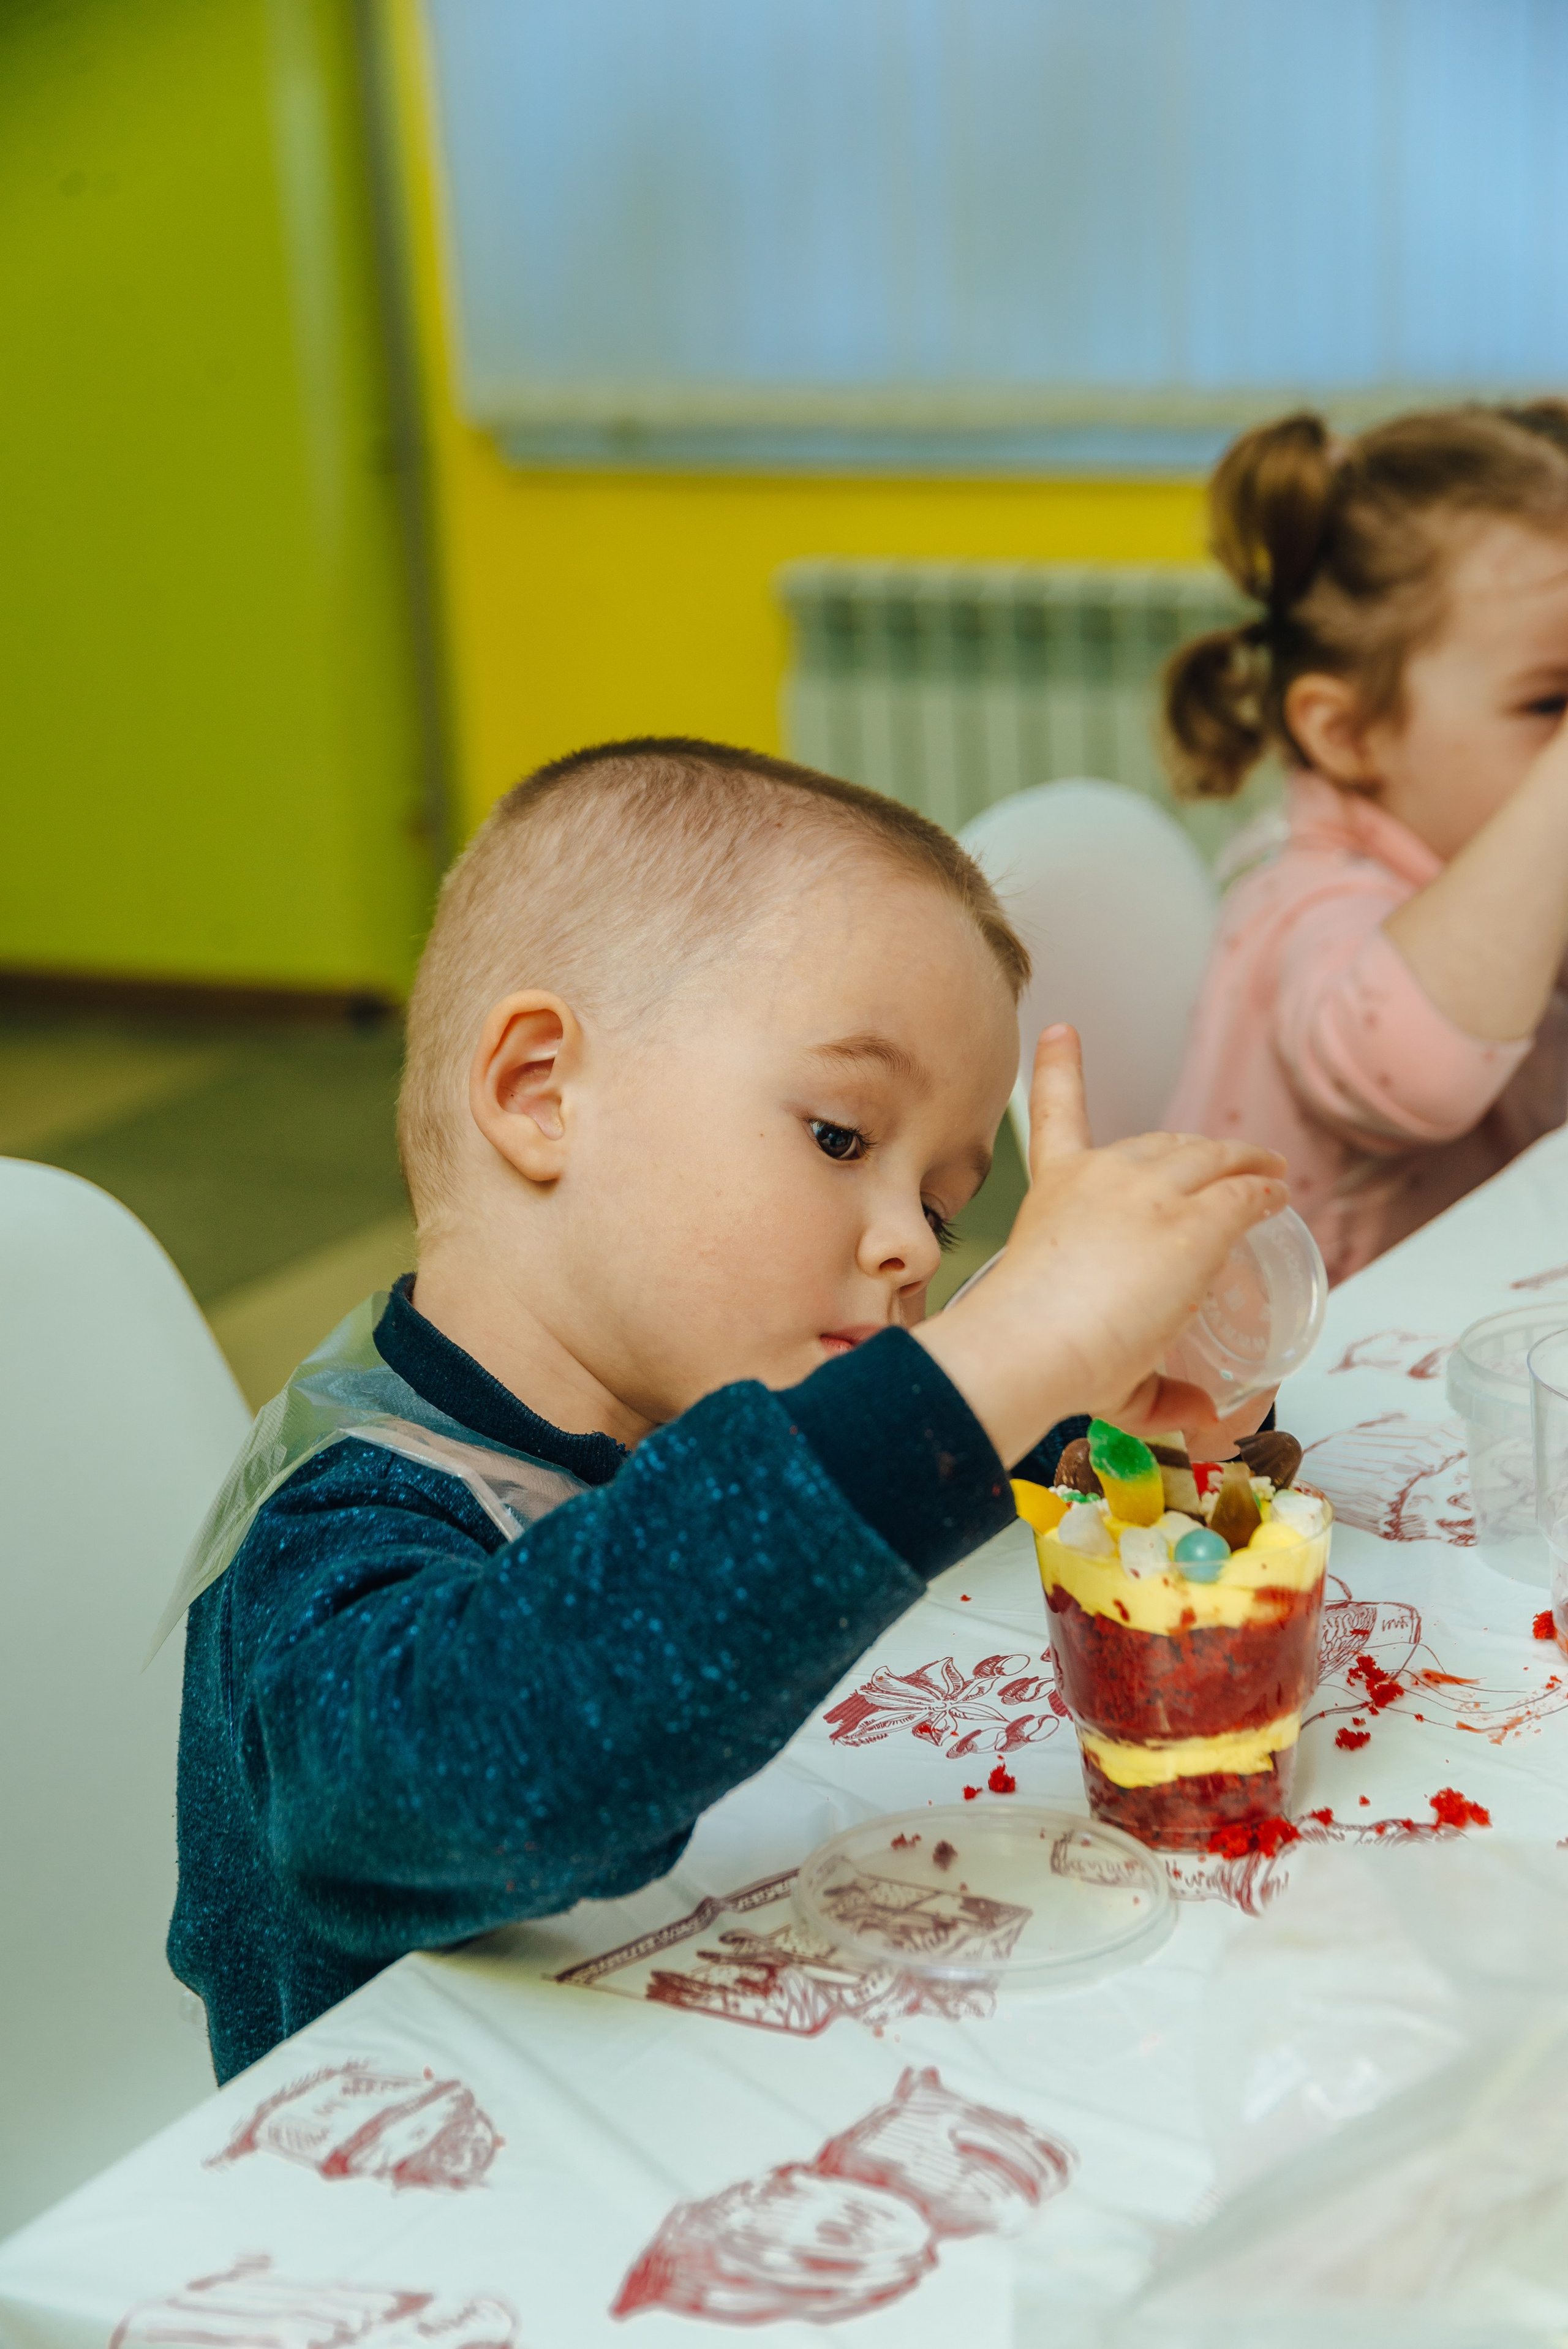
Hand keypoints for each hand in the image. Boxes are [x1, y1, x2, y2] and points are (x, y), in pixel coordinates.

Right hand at [914, 1026, 1287, 1467]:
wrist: (1030, 1348)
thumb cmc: (1041, 1357)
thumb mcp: (1085, 1347)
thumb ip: (1153, 1387)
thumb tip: (1203, 1416)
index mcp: (1056, 1188)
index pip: (1057, 1111)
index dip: (1060, 1066)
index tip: (1063, 1030)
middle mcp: (1103, 1173)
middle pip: (1163, 1142)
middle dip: (1197, 1153)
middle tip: (1225, 1170)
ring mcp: (1150, 1191)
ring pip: (1212, 1160)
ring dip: (1244, 1166)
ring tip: (1269, 1178)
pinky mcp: (1194, 1220)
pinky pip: (1245, 1196)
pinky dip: (1266, 1195)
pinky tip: (1279, 1200)